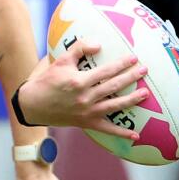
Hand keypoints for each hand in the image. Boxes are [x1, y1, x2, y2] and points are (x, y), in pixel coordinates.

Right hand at [18, 39, 147, 140]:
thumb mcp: (61, 60)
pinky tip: (135, 136)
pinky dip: (121, 134)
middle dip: (131, 78)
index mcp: (79, 81)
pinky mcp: (87, 123)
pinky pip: (107, 129)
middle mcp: (85, 98)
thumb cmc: (47, 80)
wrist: (33, 105)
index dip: (121, 64)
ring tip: (145, 93)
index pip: (106, 71)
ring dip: (132, 100)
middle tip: (145, 71)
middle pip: (114, 87)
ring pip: (114, 106)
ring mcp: (87, 112)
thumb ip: (79, 49)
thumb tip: (98, 44)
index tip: (134, 58)